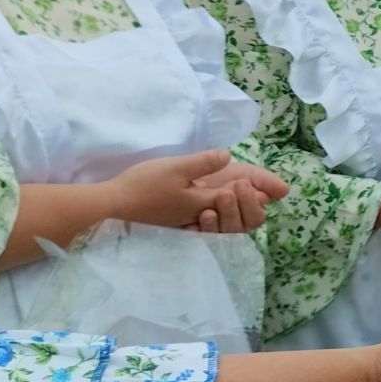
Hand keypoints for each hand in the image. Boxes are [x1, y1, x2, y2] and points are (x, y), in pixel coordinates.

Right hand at [104, 150, 269, 230]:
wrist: (111, 205)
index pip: (234, 200)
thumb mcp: (176, 167)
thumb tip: (229, 156)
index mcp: (200, 203)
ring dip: (229, 212)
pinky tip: (210, 209)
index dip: (250, 194)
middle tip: (262, 196)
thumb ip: (203, 163)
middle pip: (229, 215)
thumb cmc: (143, 184)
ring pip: (215, 221)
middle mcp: (196, 217)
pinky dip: (211, 217)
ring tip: (240, 200)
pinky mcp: (172, 224)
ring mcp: (183, 223)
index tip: (269, 190)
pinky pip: (199, 223)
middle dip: (245, 206)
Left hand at [187, 161, 288, 234]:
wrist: (189, 175)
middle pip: (241, 227)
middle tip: (224, 194)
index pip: (256, 216)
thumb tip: (285, 190)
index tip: (241, 184)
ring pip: (223, 233)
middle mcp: (236, 223)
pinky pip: (202, 238)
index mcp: (250, 210)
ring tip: (208, 210)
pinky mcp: (199, 234)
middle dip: (234, 211)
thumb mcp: (245, 173)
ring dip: (218, 222)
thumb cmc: (220, 173)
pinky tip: (196, 221)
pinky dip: (200, 230)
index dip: (250, 203)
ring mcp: (218, 229)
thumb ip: (265, 180)